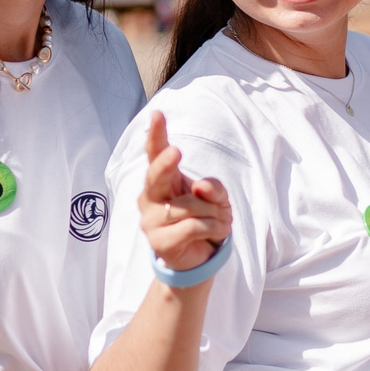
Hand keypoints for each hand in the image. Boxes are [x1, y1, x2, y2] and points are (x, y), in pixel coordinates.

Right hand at [140, 113, 231, 274]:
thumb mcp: (218, 198)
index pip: (155, 154)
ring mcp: (150, 221)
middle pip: (156, 175)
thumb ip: (213, 188)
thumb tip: (199, 186)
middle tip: (176, 151)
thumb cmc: (206, 219)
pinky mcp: (159, 242)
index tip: (157, 114)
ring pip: (189, 206)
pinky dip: (213, 228)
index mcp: (163, 181)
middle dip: (165, 162)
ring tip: (218, 221)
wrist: (203, 256)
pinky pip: (194, 226)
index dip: (156, 135)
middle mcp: (150, 198)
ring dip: (214, 213)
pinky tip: (215, 233)